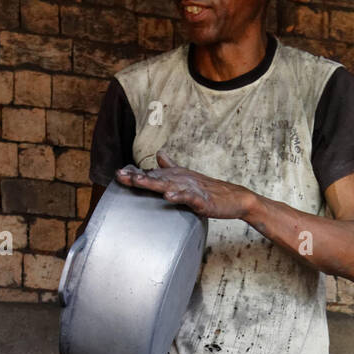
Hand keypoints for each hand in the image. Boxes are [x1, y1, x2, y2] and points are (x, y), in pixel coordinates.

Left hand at [115, 151, 252, 219]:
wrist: (235, 198)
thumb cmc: (211, 190)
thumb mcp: (188, 178)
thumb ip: (172, 167)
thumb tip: (160, 154)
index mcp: (176, 177)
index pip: (152, 174)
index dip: (135, 173)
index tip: (118, 173)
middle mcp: (181, 179)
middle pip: (156, 177)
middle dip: (137, 177)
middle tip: (120, 175)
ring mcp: (191, 189)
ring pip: (169, 184)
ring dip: (153, 183)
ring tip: (137, 182)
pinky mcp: (203, 199)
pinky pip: (189, 197)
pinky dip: (179, 195)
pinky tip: (169, 196)